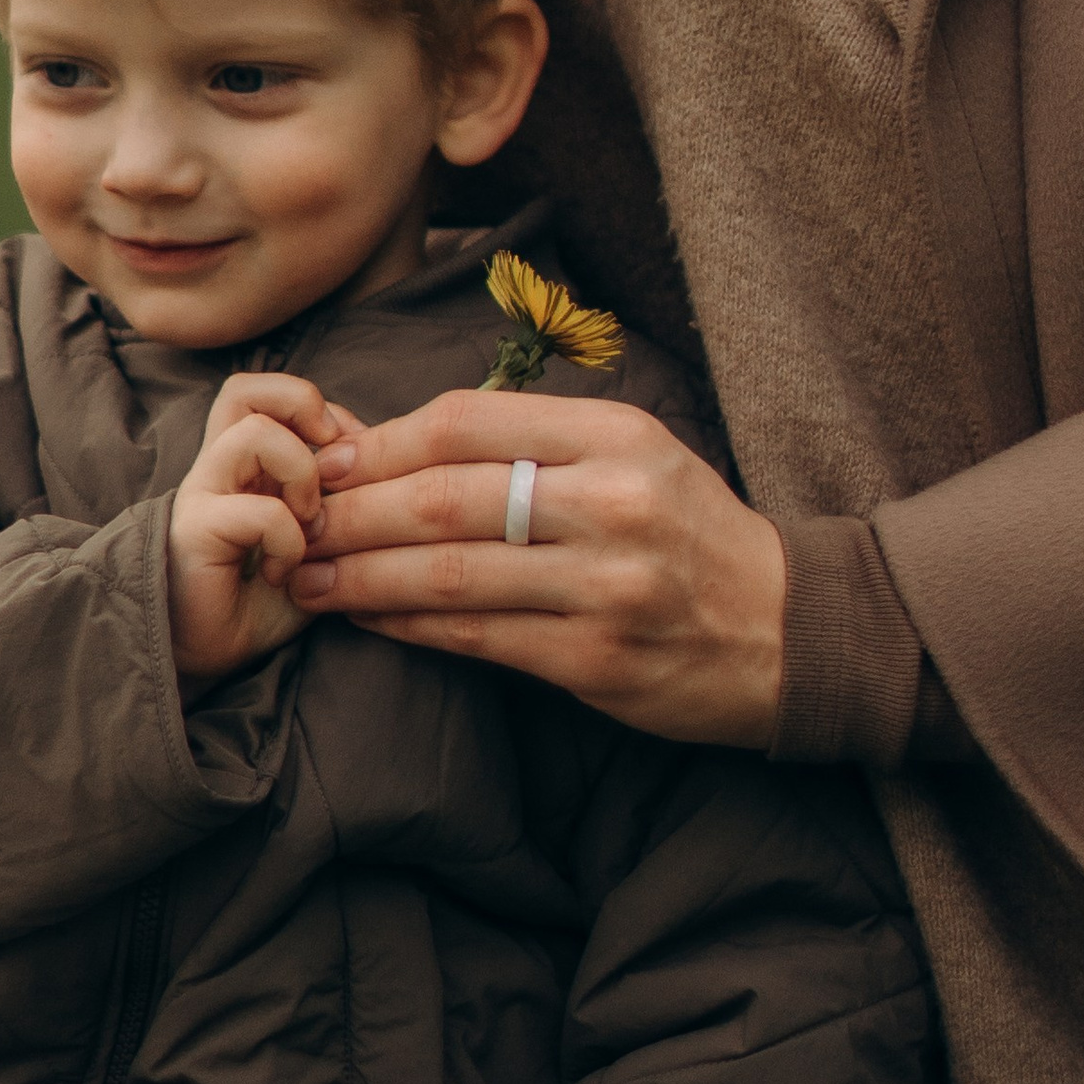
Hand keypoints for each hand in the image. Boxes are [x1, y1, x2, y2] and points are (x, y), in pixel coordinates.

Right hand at [167, 374, 350, 681]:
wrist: (202, 657)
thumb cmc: (259, 600)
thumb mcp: (315, 543)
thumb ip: (338, 500)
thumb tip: (367, 455)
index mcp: (244, 463)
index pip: (276, 395)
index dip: (325, 414)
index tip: (350, 467)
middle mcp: (219, 468)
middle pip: (246, 389)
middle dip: (302, 406)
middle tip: (329, 462)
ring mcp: (203, 494)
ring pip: (255, 432)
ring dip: (301, 474)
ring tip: (307, 524)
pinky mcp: (196, 530)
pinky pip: (261, 511)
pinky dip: (290, 540)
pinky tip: (280, 574)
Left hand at [292, 390, 784, 747]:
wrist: (786, 629)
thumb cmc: (688, 531)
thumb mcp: (633, 454)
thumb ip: (534, 443)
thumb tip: (404, 443)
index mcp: (615, 436)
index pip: (467, 422)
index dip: (383, 443)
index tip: (330, 463)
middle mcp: (610, 503)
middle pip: (445, 498)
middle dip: (353, 512)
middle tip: (296, 524)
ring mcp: (605, 585)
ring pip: (450, 574)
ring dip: (363, 576)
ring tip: (311, 578)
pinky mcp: (596, 661)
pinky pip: (477, 638)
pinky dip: (411, 626)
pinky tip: (371, 619)